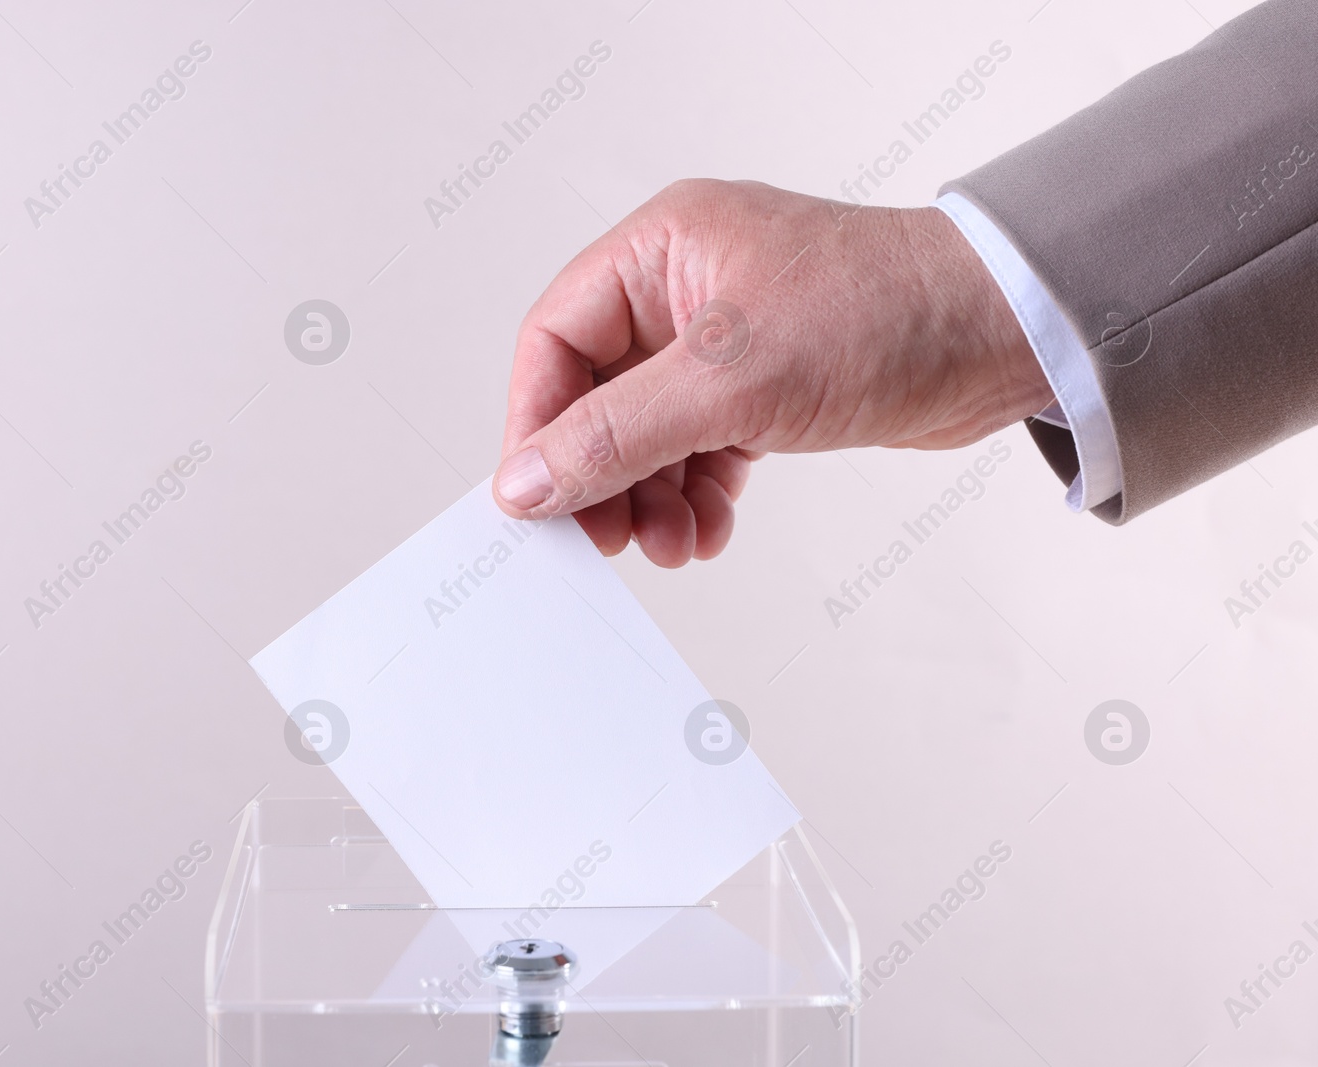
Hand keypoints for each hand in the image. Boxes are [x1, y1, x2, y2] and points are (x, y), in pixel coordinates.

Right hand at [492, 179, 1049, 566]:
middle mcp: (685, 289)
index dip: (537, 423)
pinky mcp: (766, 387)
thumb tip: (528, 480)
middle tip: (604, 537)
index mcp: (661, 249)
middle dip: (602, 474)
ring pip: (650, 433)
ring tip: (670, 545)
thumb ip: (619, 433)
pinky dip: (696, 495)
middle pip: (598, 395)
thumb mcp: (731, 379)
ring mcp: (727, 341)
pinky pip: (700, 449)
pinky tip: (707, 530)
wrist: (1006, 334)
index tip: (536, 497)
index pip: (556, 339)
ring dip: (650, 496)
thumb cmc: (886, 312)